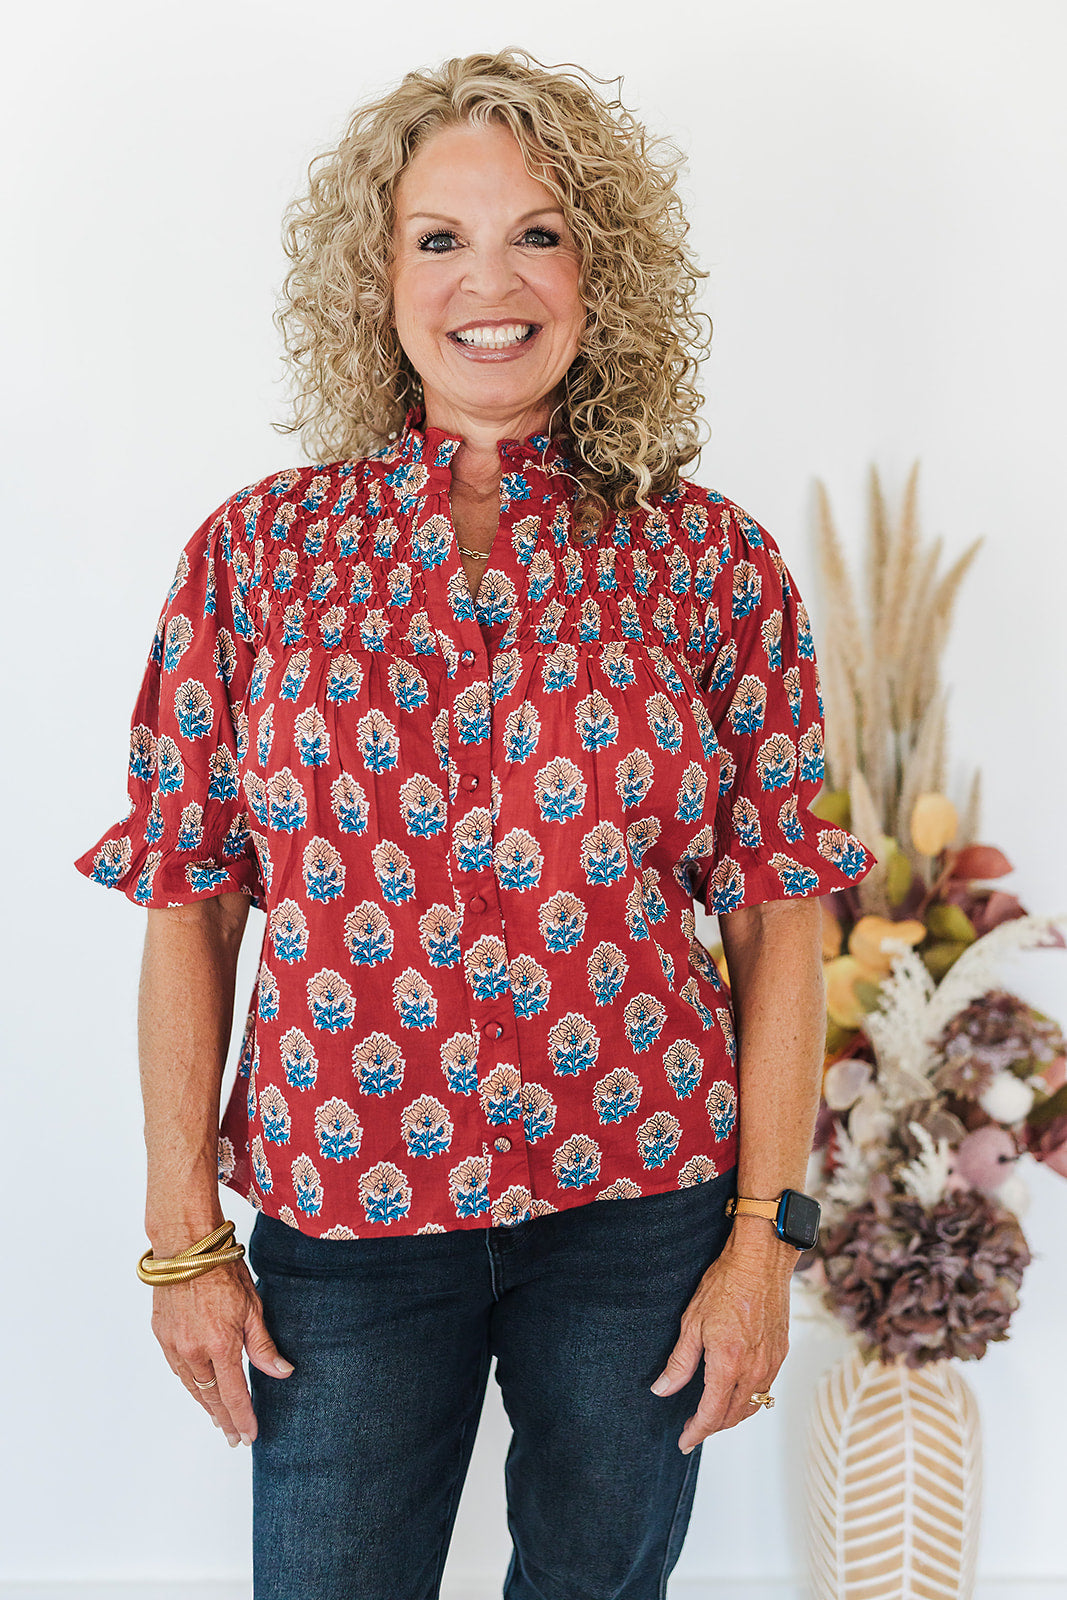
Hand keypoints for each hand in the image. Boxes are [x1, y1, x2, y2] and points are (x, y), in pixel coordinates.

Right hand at [152, 1259, 293, 1446]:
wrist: (185, 1248)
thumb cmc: (222, 1270)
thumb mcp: (252, 1307)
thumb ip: (263, 1345)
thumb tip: (282, 1372)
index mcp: (220, 1346)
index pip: (234, 1395)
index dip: (242, 1418)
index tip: (248, 1436)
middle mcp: (194, 1352)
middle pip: (210, 1398)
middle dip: (224, 1420)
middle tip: (233, 1437)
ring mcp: (174, 1345)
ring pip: (192, 1387)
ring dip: (206, 1405)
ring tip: (218, 1418)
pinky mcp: (161, 1336)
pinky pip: (178, 1369)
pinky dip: (190, 1384)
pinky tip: (199, 1389)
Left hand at [650, 1235, 791, 1452]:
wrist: (760, 1261)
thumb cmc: (725, 1284)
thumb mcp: (692, 1322)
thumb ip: (679, 1362)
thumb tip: (662, 1389)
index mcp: (728, 1363)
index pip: (711, 1414)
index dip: (696, 1432)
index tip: (684, 1441)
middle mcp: (754, 1369)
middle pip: (733, 1416)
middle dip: (712, 1427)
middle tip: (692, 1430)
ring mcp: (771, 1363)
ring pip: (752, 1405)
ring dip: (731, 1416)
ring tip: (711, 1415)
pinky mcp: (781, 1354)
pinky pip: (765, 1388)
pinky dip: (748, 1399)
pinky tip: (735, 1392)